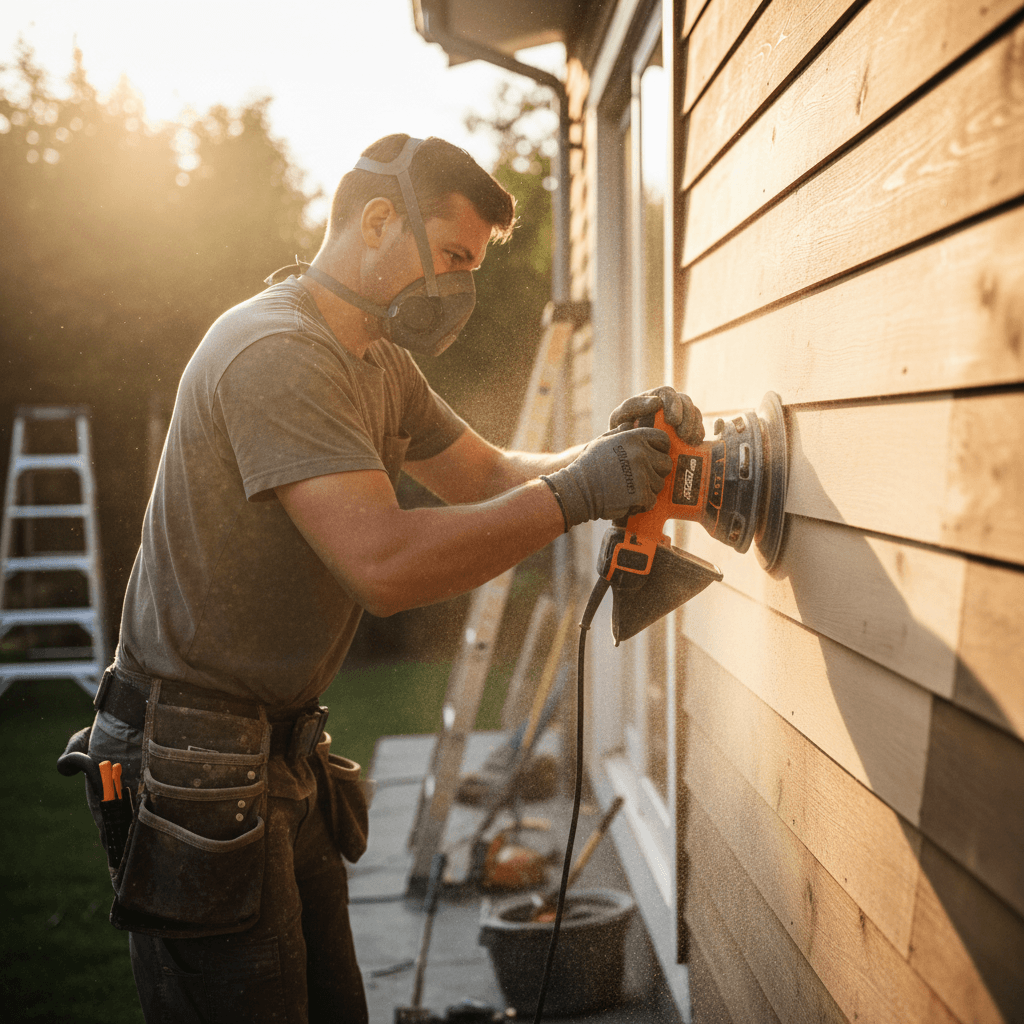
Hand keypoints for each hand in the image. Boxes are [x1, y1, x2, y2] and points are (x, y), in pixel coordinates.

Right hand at [542, 427, 672, 527]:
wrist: (578, 491)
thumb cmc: (588, 466)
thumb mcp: (602, 441)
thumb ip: (620, 432)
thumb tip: (631, 422)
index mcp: (634, 437)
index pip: (663, 439)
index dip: (660, 450)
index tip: (651, 459)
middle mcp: (640, 452)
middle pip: (666, 463)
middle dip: (656, 472)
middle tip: (639, 478)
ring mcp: (641, 473)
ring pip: (660, 484)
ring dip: (648, 489)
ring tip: (629, 489)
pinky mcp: (641, 494)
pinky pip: (652, 500)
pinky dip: (641, 504)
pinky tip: (627, 500)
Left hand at [609, 386, 704, 444]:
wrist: (625, 451)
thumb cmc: (620, 432)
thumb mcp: (619, 418)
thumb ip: (632, 407)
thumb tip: (656, 402)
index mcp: (654, 397)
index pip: (668, 393)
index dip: (675, 405)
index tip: (673, 421)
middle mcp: (669, 405)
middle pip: (686, 402)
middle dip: (688, 418)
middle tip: (683, 435)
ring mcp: (679, 417)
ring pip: (695, 414)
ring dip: (695, 426)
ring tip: (689, 441)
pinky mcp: (685, 430)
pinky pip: (698, 427)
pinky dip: (699, 434)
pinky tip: (694, 444)